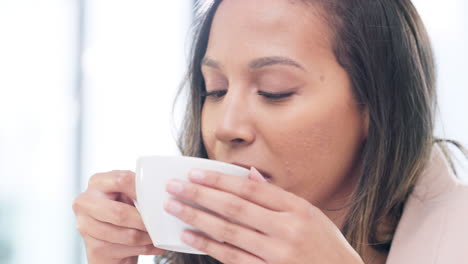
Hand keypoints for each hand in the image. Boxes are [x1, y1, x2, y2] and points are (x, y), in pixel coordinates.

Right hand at [72, 170, 164, 263]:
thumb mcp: (128, 195)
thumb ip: (138, 191)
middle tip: (160, 224)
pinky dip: (146, 248)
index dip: (143, 192)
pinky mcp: (93, 247)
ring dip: (148, 237)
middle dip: (144, 221)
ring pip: (128, 235)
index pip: (122, 180)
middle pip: (120, 212)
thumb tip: (160, 196)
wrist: (109, 241)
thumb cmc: (123, 211)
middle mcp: (85, 202)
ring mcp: (85, 226)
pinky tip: (154, 244)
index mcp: (97, 182)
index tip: (158, 200)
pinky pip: (128, 249)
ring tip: (159, 235)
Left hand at [163, 168, 363, 263]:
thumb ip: (277, 197)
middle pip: (234, 208)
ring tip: (175, 207)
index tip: (195, 173)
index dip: (220, 180)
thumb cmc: (326, 246)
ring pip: (228, 232)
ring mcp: (277, 255)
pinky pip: (232, 258)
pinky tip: (191, 235)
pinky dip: (208, 245)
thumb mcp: (311, 215)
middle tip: (174, 186)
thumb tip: (248, 174)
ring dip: (197, 218)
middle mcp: (287, 231)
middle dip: (200, 195)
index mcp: (298, 209)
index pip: (250, 189)